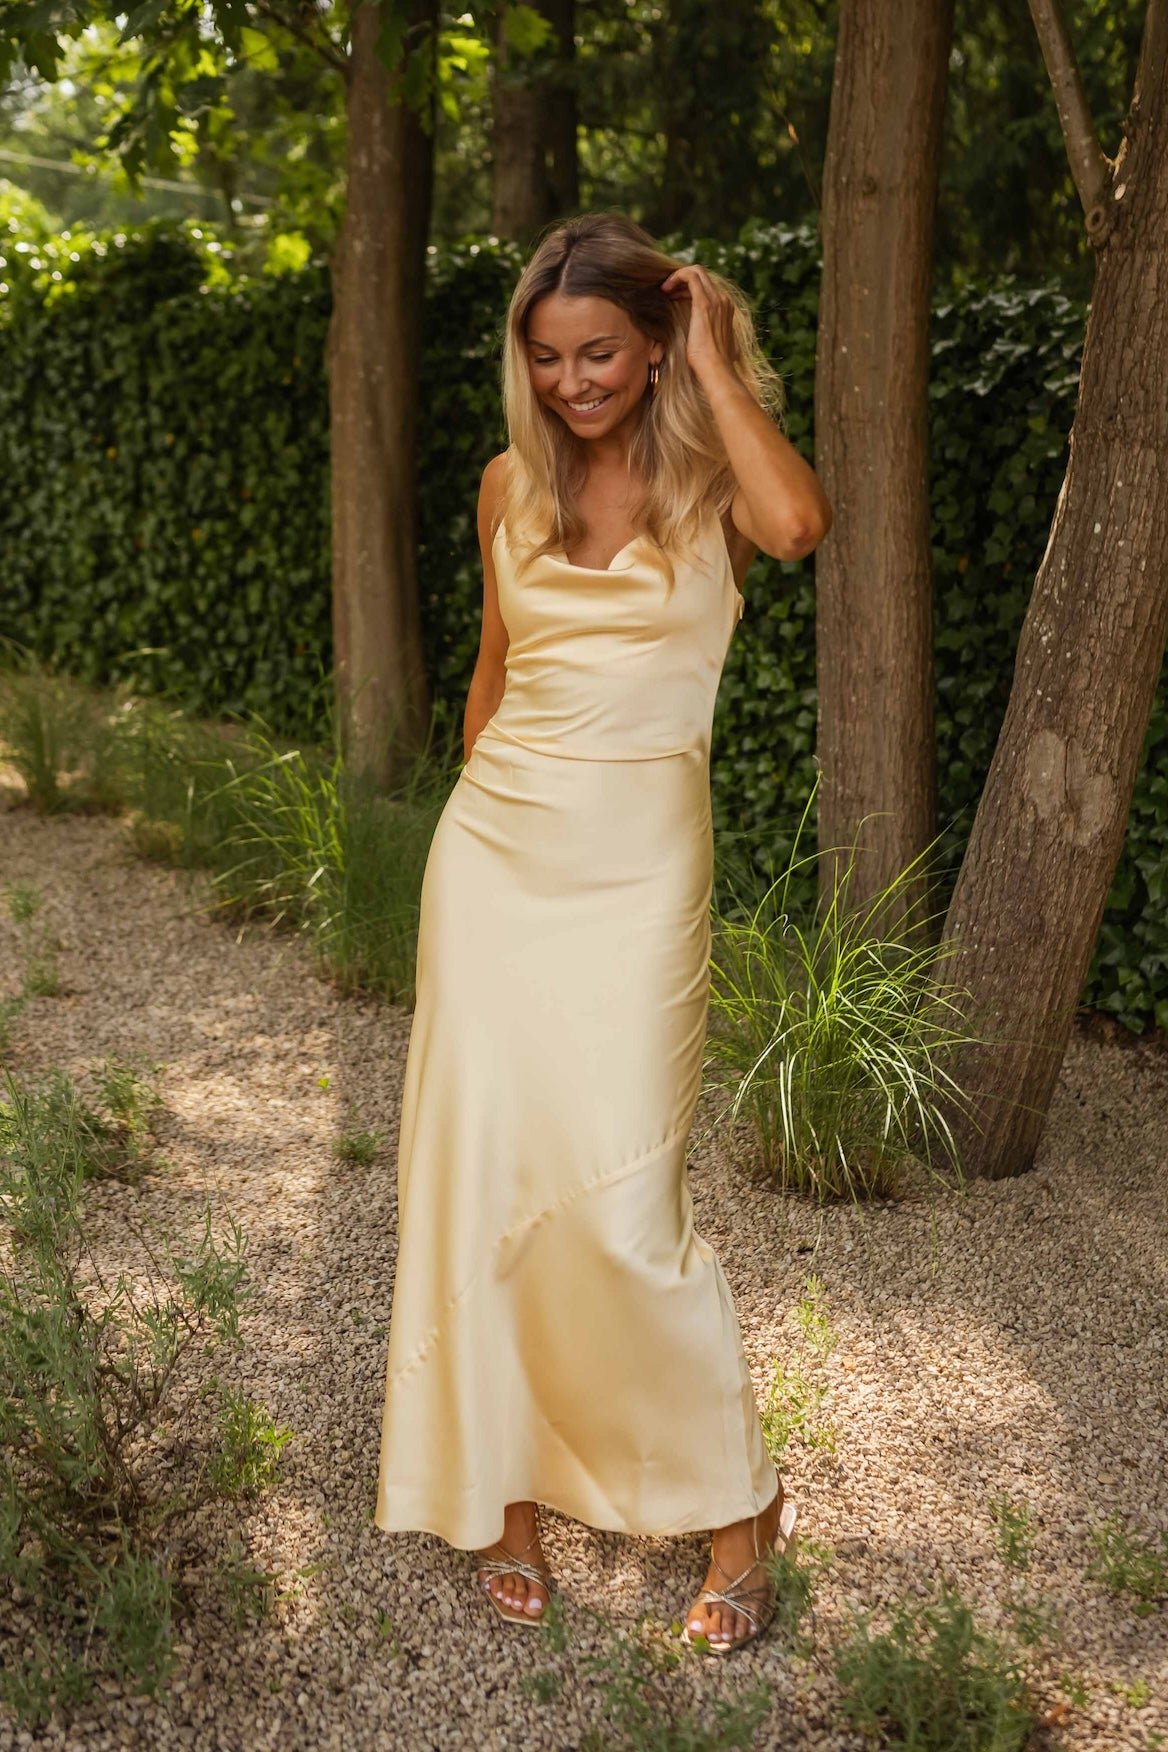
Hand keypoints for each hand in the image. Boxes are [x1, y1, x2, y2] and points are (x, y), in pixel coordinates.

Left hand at [660, 263, 738, 387]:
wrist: (716, 370)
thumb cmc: (712, 365)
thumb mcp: (716, 347)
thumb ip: (714, 338)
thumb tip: (712, 344)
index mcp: (726, 308)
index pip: (707, 286)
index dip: (688, 288)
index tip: (674, 297)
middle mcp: (723, 300)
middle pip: (702, 275)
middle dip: (682, 279)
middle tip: (667, 291)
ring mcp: (716, 300)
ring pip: (696, 271)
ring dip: (677, 277)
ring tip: (664, 290)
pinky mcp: (704, 303)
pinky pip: (690, 276)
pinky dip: (676, 277)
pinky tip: (665, 289)